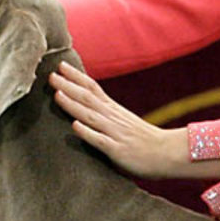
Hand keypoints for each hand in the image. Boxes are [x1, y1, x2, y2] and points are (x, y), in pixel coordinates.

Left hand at [49, 62, 186, 177]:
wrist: (169, 154)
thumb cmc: (147, 142)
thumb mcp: (126, 123)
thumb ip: (108, 118)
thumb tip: (87, 115)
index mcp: (114, 111)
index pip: (93, 88)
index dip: (76, 76)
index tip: (60, 66)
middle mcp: (113, 118)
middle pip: (88, 98)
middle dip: (68, 86)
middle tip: (50, 75)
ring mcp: (115, 133)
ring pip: (91, 116)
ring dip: (73, 105)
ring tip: (56, 95)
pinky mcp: (117, 150)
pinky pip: (100, 140)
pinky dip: (87, 132)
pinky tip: (74, 126)